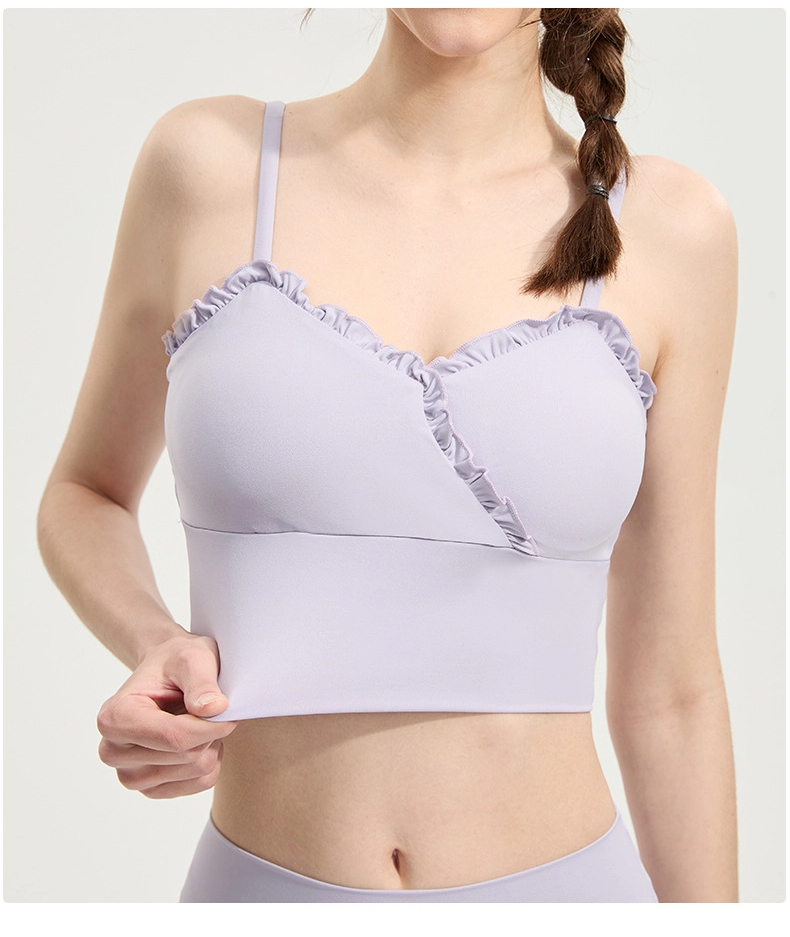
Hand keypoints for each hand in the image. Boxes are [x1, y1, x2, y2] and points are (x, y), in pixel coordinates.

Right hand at [96, 632, 237, 798]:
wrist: (168, 673)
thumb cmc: (176, 662)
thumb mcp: (193, 658)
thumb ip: (202, 682)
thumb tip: (214, 708)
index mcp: (114, 717)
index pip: (174, 737)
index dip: (210, 725)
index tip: (226, 706)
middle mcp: (113, 752)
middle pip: (187, 756)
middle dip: (208, 731)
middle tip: (203, 706)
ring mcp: (130, 776)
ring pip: (197, 772)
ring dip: (210, 744)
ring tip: (196, 719)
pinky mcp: (151, 789)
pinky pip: (200, 782)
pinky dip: (211, 759)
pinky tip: (197, 737)